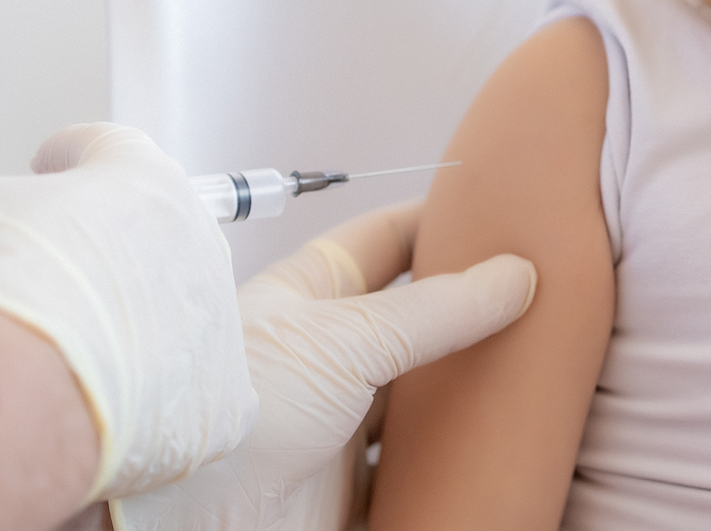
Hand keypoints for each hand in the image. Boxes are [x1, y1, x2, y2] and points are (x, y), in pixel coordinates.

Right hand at [0, 123, 255, 502]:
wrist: (14, 382)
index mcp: (142, 174)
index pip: (110, 148)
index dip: (71, 155)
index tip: (49, 166)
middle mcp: (195, 236)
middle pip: (152, 231)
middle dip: (106, 247)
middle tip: (53, 274)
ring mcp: (215, 315)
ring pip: (173, 311)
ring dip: (131, 321)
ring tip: (69, 349)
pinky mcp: (221, 392)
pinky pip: (187, 388)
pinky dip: (148, 394)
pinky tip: (102, 401)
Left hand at [111, 201, 535, 530]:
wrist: (178, 510)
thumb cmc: (231, 401)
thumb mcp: (348, 338)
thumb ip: (437, 309)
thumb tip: (515, 274)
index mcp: (309, 298)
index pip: (383, 242)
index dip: (435, 223)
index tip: (493, 210)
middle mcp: (320, 361)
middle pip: (408, 327)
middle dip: (463, 315)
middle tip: (532, 300)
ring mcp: (330, 430)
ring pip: (413, 406)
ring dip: (458, 401)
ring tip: (527, 382)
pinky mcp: (340, 495)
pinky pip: (409, 480)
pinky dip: (446, 473)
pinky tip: (487, 459)